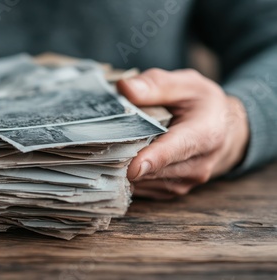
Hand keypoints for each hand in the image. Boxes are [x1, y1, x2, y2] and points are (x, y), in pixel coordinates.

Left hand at [117, 68, 248, 198]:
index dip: (152, 159)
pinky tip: (121, 158)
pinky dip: (127, 176)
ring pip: (143, 182)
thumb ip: (155, 85)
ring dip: (124, 168)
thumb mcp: (186, 84)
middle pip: (153, 169)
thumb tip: (125, 88)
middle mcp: (197, 165)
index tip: (132, 168)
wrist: (224, 132)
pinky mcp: (171, 192)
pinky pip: (142, 189)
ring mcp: (184, 183)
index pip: (175, 150)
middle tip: (99, 142)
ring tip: (111, 146)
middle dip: (125, 157)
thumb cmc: (202, 105)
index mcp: (204, 134)